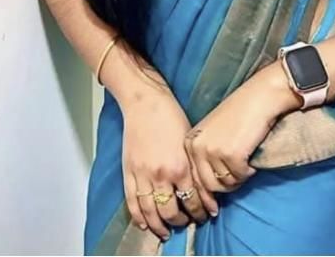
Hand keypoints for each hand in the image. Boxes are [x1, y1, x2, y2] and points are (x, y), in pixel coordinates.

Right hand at [120, 84, 218, 240]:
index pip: (193, 200)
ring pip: (151, 212)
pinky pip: (133, 202)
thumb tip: (201, 186)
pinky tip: (145, 224)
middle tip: (189, 223)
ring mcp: (143, 176)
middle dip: (183, 221)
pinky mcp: (129, 172)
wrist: (145, 102)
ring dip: (160, 226)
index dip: (201, 211)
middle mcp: (162, 175)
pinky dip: (139, 217)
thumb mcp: (189, 141)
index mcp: (181, 166)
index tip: (206, 214)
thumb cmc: (170, 116)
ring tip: (167, 232)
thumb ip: (193, 165)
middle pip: (172, 211)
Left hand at [183, 66, 293, 193]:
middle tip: (238, 181)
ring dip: (238, 179)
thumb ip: (205, 158)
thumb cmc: (240, 114)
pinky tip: (251, 159)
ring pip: (224, 184)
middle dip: (224, 190)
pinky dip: (248, 172)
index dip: (205, 196)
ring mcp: (213, 151)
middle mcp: (197, 147)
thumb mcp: (213, 134)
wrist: (259, 97)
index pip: (193, 180)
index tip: (214, 208)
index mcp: (189, 142)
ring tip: (245, 163)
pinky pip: (240, 177)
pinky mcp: (231, 154)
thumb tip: (208, 193)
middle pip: (208, 186)